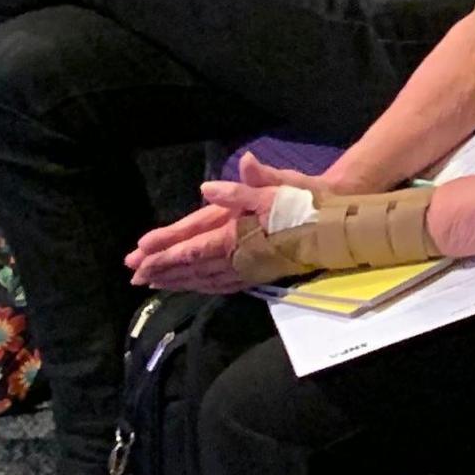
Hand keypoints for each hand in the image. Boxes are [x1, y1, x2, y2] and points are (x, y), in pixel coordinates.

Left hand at [126, 152, 330, 293]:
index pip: (192, 249)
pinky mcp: (258, 275)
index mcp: (237, 237)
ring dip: (179, 283)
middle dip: (164, 273)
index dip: (164, 256)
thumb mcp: (276, 187)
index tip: (139, 261)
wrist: (339, 225)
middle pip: (193, 270)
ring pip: (205, 281)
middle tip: (136, 278)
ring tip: (158, 284)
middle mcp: (238, 259)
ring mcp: (248, 270)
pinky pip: (222, 286)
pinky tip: (196, 286)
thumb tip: (208, 187)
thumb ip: (242, 188)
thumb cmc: (306, 202)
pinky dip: (203, 287)